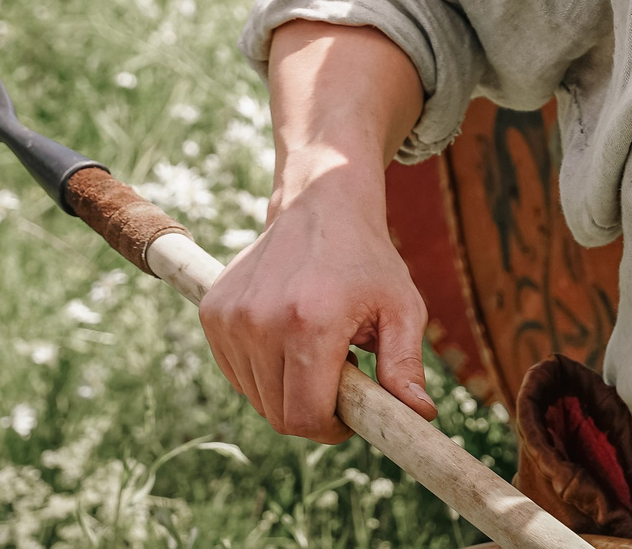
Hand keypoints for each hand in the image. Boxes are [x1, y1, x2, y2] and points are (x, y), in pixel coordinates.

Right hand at [197, 22, 433, 442]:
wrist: (320, 203)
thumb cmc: (368, 259)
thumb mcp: (402, 306)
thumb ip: (406, 364)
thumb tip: (419, 414)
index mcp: (311, 322)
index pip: (304, 417)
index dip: (330, 429)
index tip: (349, 415)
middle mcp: (261, 321)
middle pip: (278, 413)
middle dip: (312, 410)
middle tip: (340, 375)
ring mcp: (230, 316)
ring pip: (256, 396)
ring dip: (287, 388)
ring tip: (318, 348)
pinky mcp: (212, 311)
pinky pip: (237, 372)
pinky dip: (263, 370)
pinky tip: (290, 336)